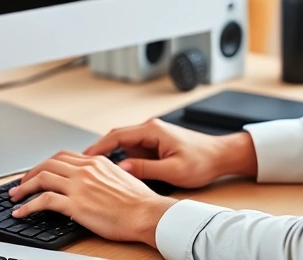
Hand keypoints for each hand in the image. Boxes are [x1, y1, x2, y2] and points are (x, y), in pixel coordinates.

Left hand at [9, 151, 174, 246]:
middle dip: (30, 174)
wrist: (146, 213)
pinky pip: (44, 201)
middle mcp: (85, 170)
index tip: (38, 172)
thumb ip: (103, 175)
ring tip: (14, 196)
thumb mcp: (121, 178)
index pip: (63, 157)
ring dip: (24, 188)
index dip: (46, 164)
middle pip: (48, 164)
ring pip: (42, 178)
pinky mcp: (76, 204)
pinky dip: (28, 206)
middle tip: (21, 184)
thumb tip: (94, 182)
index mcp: (96, 162)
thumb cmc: (139, 201)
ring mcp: (79, 186)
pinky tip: (22, 212)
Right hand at [83, 118, 257, 188]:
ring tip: (95, 172)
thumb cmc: (202, 161)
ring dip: (111, 157)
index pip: (117, 135)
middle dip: (99, 151)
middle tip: (82, 166)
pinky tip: (116, 173)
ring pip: (124, 145)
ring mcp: (152, 136)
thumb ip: (146, 169)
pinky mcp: (155, 144)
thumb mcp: (173, 170)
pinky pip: (133, 150)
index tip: (84, 157)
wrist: (220, 156)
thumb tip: (122, 169)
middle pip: (116, 138)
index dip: (98, 147)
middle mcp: (150, 130)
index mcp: (153, 130)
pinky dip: (123, 160)